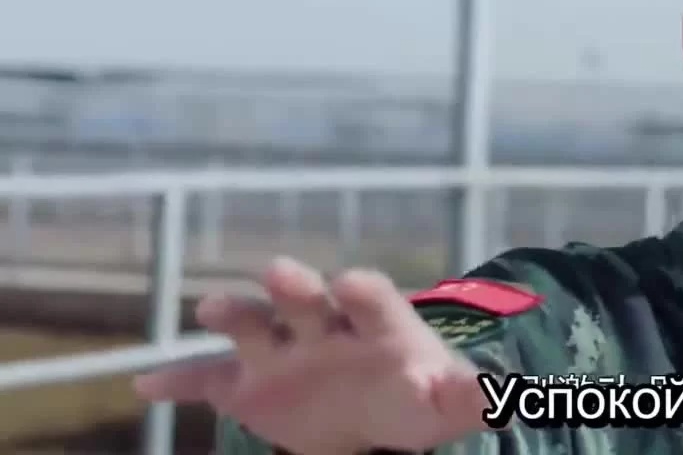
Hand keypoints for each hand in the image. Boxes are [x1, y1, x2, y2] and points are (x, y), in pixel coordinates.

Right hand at [134, 257, 492, 454]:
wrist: (373, 415)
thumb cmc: (416, 397)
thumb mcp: (450, 403)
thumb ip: (478, 397)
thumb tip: (527, 396)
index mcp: (377, 324)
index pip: (372, 297)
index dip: (362, 291)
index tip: (351, 284)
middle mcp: (324, 324)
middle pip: (307, 296)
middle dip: (296, 285)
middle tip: (283, 277)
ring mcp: (281, 350)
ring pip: (253, 325)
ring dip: (235, 314)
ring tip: (213, 312)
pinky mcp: (246, 384)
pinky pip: (206, 379)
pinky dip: (178, 382)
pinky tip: (146, 387)